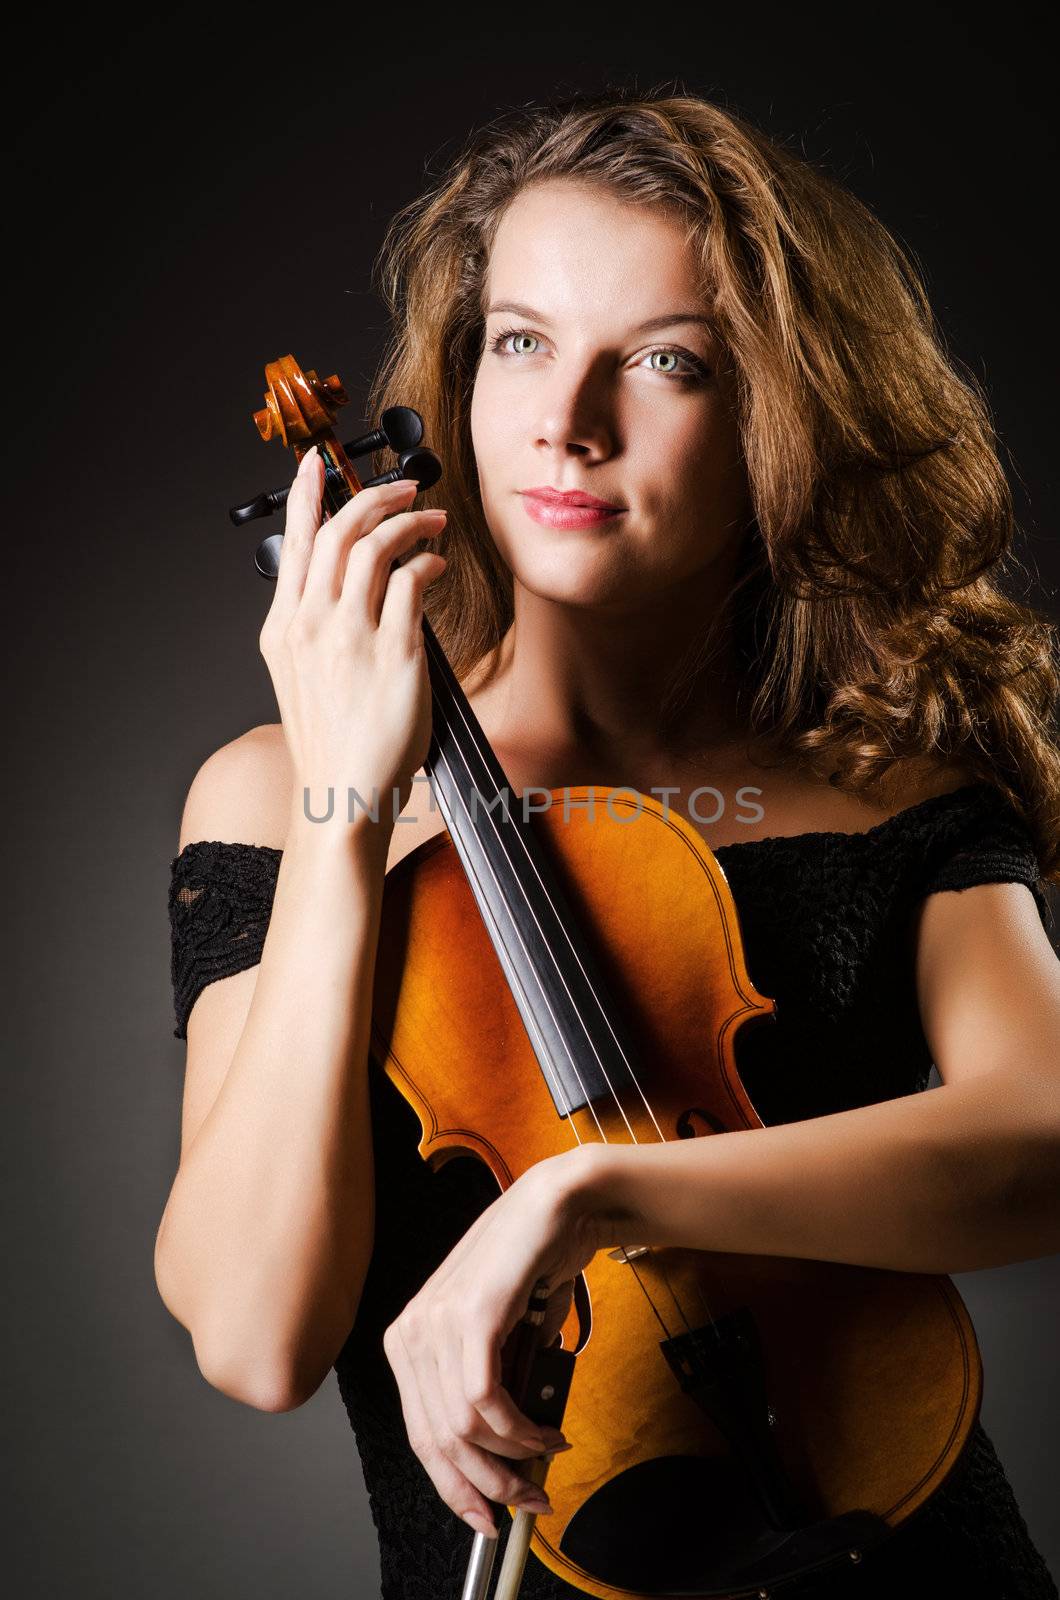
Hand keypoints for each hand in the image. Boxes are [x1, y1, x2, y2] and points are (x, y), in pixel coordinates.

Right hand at [258, 446, 447, 843]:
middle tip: (404, 487)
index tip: (314, 463)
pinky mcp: (395, 653)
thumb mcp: (300, 676)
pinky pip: (414, 584)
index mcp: (284, 628)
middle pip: (340, 533)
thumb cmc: (331, 741)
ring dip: (410, 522)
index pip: (296, 544)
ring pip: (377, 547)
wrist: (340, 795)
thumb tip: (348, 585)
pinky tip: (438, 565)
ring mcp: (352, 637)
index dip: (307, 495)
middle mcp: (312, 624)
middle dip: (374, 496)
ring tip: (431, 520)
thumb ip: (316, 628)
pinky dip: (429, 563)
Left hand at [382, 1148, 604, 1537]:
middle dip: (488, 1486)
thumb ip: (494, 1389)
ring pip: (464, 1428)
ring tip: (549, 1455)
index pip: (421, 1435)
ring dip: (514, 1459)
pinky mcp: (469, 1317)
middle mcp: (411, 1332)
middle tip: (530, 1503)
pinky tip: (546, 1431)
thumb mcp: (501, 1337)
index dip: (455, 1486)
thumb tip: (509, 1454)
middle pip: (439, 1441)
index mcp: (409, 1339)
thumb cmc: (531, 1266)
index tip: (488, 1516)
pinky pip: (486, 1402)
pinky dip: (522, 1430)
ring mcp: (434, 1322)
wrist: (556, 1207)